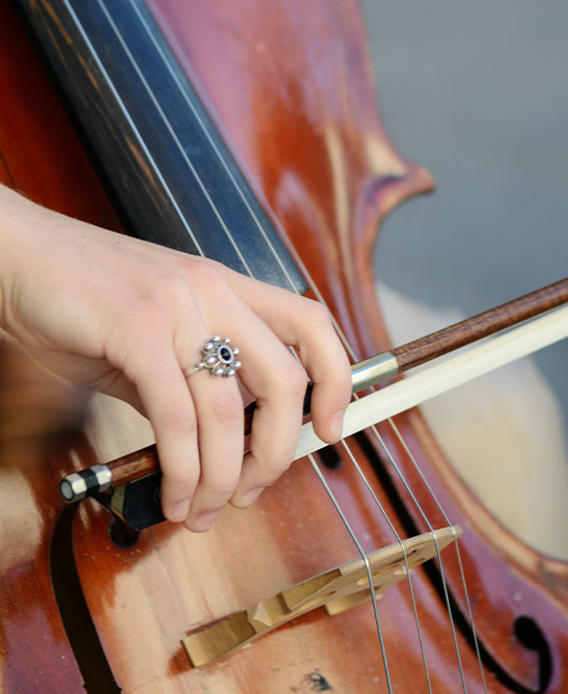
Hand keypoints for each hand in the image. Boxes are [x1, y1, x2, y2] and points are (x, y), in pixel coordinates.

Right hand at [0, 186, 350, 530]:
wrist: (17, 257)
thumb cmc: (78, 300)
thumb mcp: (150, 337)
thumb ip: (190, 380)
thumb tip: (221, 446)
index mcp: (223, 286)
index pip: (310, 324)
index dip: (336, 380)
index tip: (331, 430)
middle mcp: (210, 288)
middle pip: (284, 379)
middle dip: (277, 453)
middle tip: (252, 492)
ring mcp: (176, 305)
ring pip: (227, 411)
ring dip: (220, 479)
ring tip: (200, 510)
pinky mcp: (135, 327)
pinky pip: (176, 416)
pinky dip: (181, 470)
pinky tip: (174, 493)